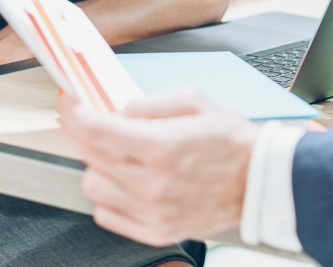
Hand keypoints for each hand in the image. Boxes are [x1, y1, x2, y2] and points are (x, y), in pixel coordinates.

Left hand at [59, 93, 259, 245]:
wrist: (261, 182)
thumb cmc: (234, 143)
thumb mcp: (196, 102)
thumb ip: (151, 103)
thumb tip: (119, 110)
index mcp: (161, 147)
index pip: (94, 131)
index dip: (75, 112)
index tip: (72, 103)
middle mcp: (152, 183)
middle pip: (89, 157)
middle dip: (87, 133)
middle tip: (97, 121)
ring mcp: (152, 211)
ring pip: (93, 187)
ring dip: (99, 166)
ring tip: (122, 155)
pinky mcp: (156, 231)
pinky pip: (107, 214)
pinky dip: (110, 195)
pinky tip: (128, 180)